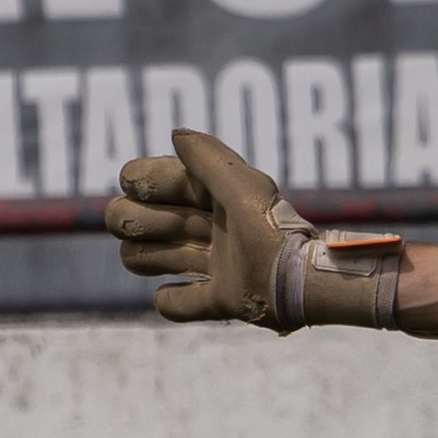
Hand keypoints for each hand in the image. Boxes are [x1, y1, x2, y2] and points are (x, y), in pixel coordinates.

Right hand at [104, 127, 403, 329]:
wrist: (303, 282)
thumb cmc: (271, 229)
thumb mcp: (241, 186)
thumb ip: (207, 157)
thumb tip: (176, 134)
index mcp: (207, 194)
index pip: (143, 180)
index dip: (144, 184)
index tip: (159, 194)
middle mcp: (206, 227)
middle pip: (134, 220)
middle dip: (142, 222)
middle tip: (180, 229)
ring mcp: (214, 264)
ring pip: (146, 258)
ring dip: (147, 258)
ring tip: (184, 259)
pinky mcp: (223, 299)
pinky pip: (178, 304)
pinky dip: (171, 301)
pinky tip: (174, 294)